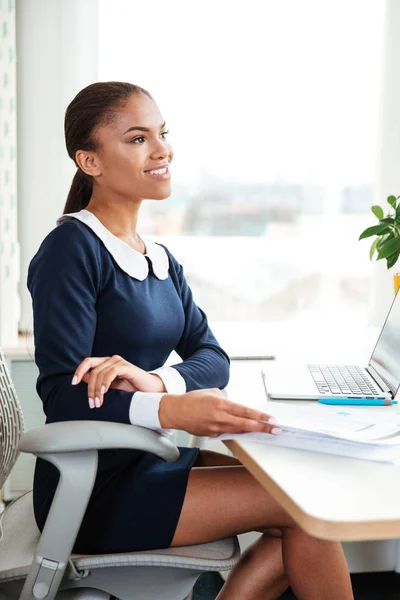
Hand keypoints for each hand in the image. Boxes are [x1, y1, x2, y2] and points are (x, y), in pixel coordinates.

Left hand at [72, 356, 165, 407]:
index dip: (79, 371)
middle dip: (89, 387)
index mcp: (107, 363)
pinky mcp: (126, 367)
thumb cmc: (132, 390)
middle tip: (91, 403)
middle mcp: (112, 360)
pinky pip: (111, 372)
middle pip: (92, 369)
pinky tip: (104, 392)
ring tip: (98, 402)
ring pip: (100, 372)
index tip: (73, 382)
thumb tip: (82, 379)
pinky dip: (105, 382)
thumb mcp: (111, 387)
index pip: (88, 362)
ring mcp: (119, 362)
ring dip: (96, 389)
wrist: (150, 392)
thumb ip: (98, 382)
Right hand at [159, 389, 280, 436]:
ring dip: (252, 431)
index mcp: (221, 404)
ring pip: (239, 430)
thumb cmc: (191, 400)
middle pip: (246, 424)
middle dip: (262, 427)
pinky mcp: (211, 434)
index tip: (271, 419)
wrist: (176, 411)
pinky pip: (228, 433)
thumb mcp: (211, 393)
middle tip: (275, 429)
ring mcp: (216, 427)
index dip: (260, 416)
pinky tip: (245, 431)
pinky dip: (237, 432)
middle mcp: (220, 417)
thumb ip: (225, 399)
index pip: (245, 411)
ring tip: (264, 431)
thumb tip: (233, 405)